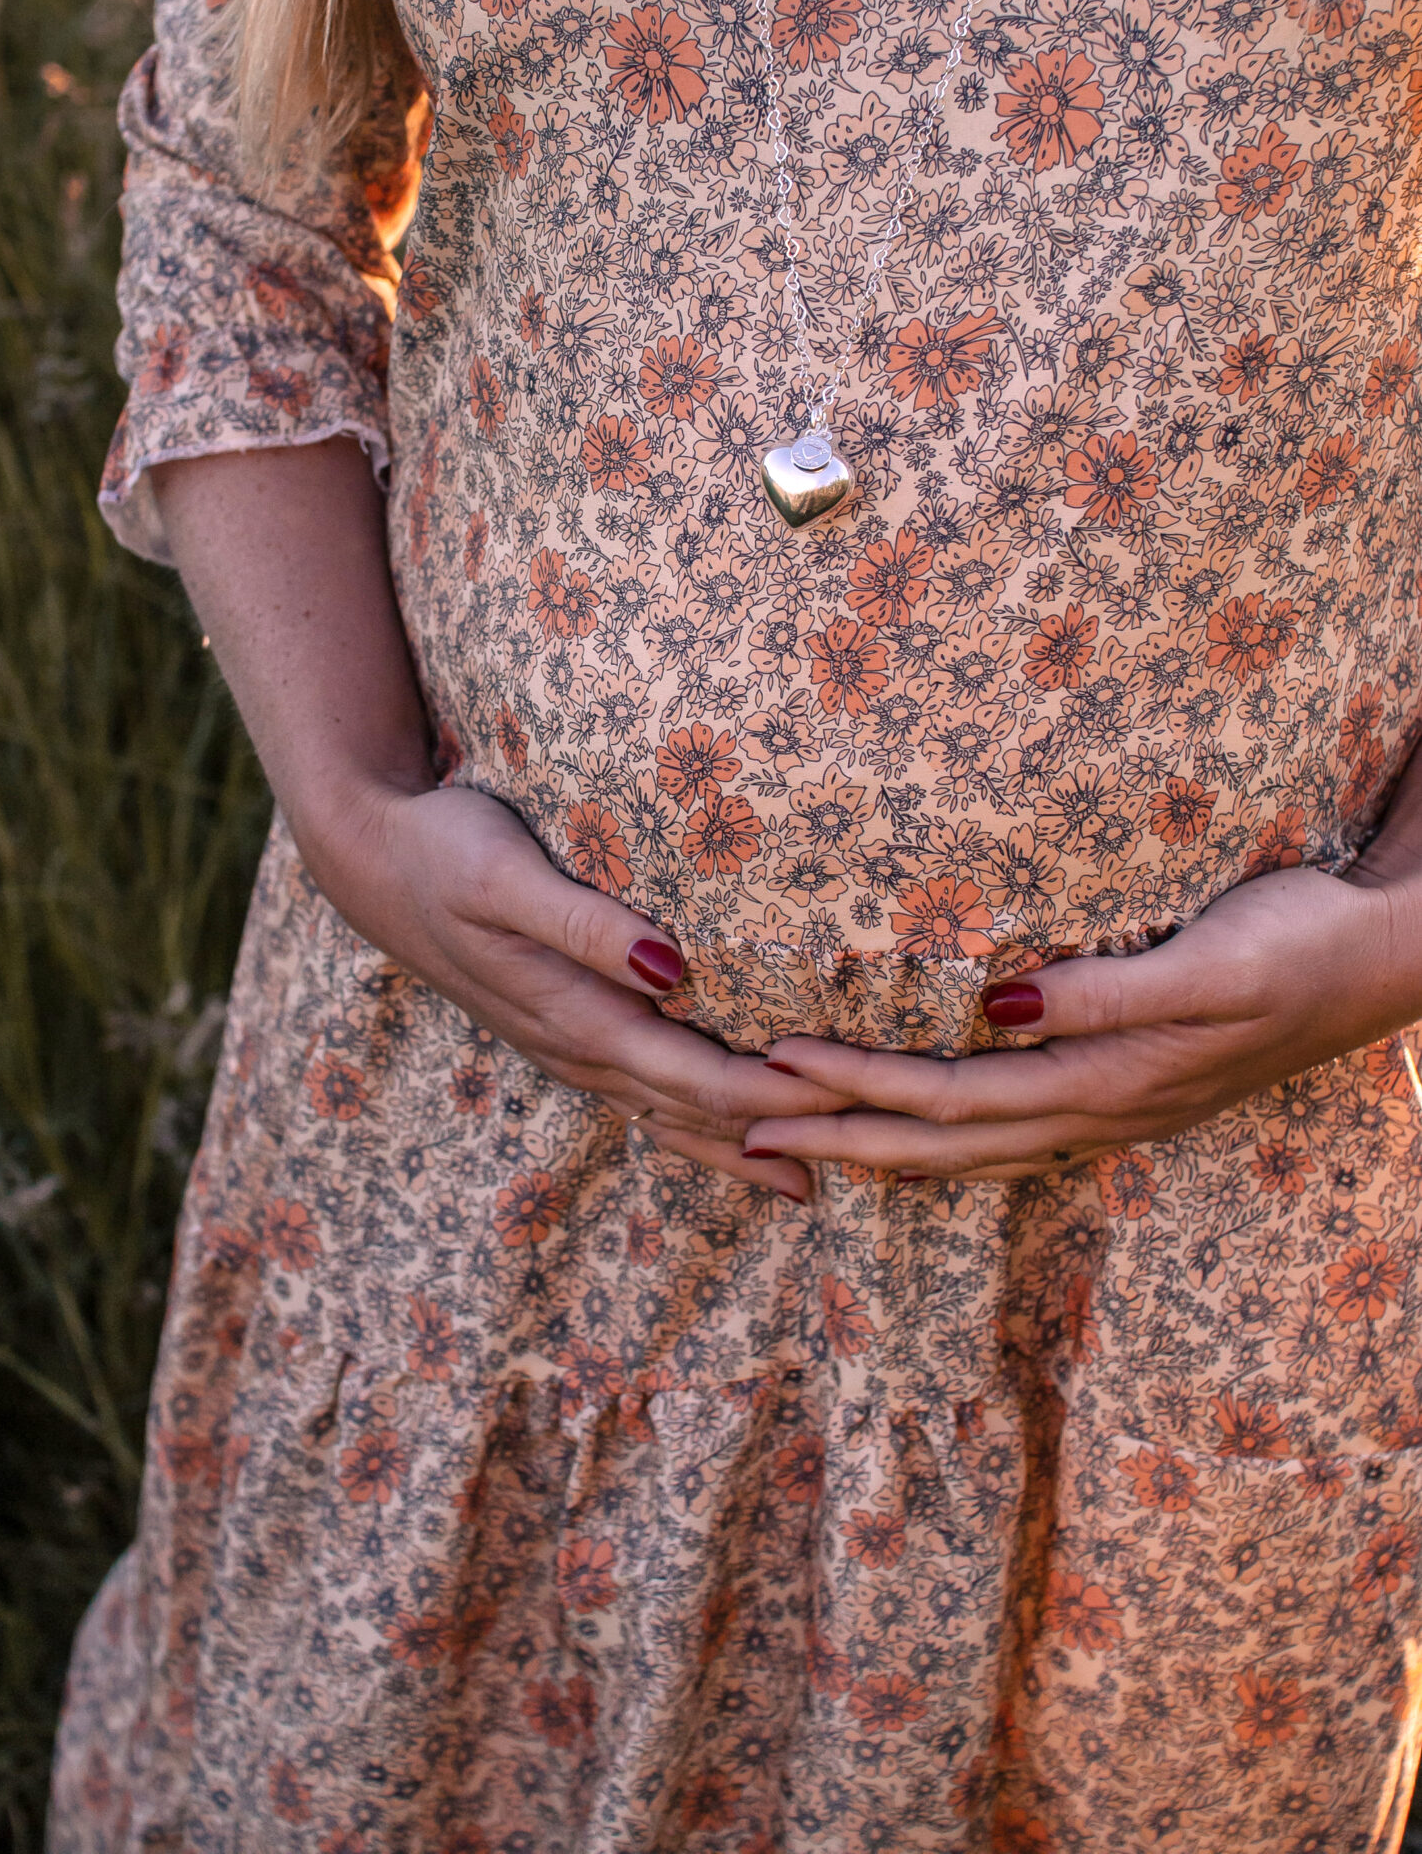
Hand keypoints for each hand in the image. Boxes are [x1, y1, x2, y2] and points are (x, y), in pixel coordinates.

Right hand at [304, 779, 813, 1200]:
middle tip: (870, 1153)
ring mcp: (565, 1047)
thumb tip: (668, 966)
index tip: (850, 1104)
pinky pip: (640, 1097)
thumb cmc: (445, 852)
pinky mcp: (559, 1030)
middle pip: (693, 1113)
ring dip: (738, 1149)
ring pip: (666, 1117)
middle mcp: (575, 1048)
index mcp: (575, 1017)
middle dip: (778, 1136)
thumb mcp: (509, 878)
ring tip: (812, 1180)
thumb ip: (586, 926)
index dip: (775, 1100)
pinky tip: (722, 1133)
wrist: (370, 859)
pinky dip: (692, 1125)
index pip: (696, 1078)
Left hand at [741, 861, 1421, 1181]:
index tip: (771, 1068)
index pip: (947, 1095)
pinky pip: (1010, 1137)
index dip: (854, 1085)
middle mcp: (1098, 1111)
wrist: (1389, 959)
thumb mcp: (1207, 965)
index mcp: (1103, 1082)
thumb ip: (1102, 992)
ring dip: (879, 1148)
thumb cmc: (1298, 945)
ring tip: (801, 1146)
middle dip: (837, 1136)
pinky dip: (945, 1143)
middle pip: (941, 1141)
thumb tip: (997, 1007)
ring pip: (970, 1150)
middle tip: (738, 1124)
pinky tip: (919, 1139)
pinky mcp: (1128, 1092)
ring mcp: (1114, 1112)